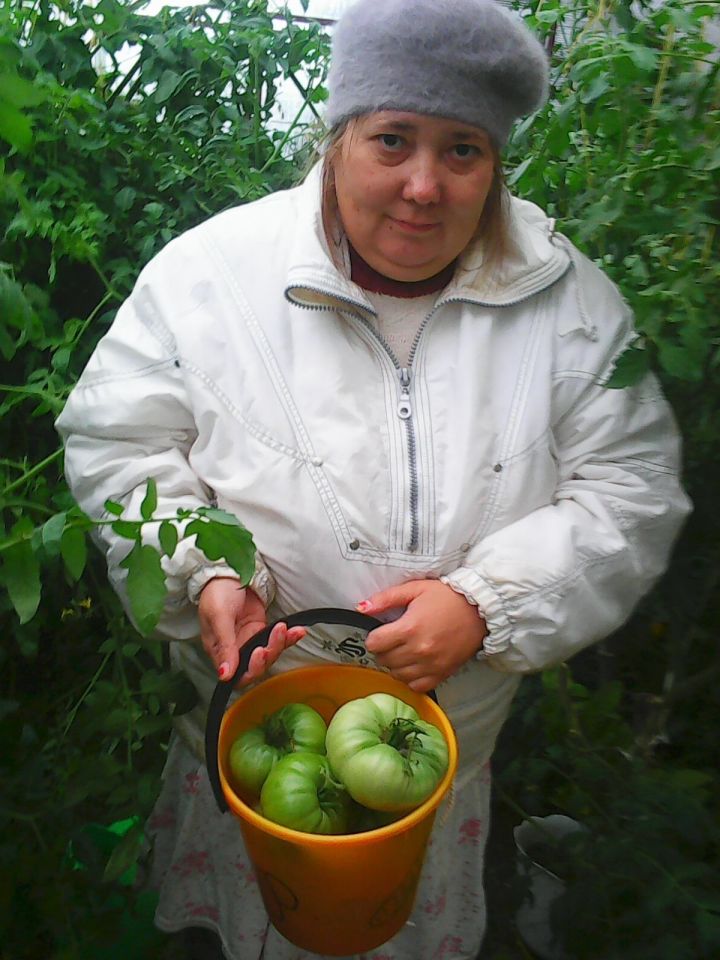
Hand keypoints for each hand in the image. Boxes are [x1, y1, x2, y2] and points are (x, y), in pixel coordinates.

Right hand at [198, 578, 305, 686]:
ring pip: (269, 654)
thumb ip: (224, 646)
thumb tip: (225, 675)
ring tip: (285, 629)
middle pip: (256, 667)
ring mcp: (249, 640)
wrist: (229, 572)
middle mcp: (235, 650)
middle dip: (269, 655)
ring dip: (280, 644)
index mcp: (219, 651)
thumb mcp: (218, 616)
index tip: (259, 654)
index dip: (250, 670)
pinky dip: (288, 637)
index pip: (236, 676)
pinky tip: (297, 631)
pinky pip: (277, 639)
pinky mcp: (261, 630)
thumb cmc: (217, 593)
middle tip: (275, 637)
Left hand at [357, 580, 486, 692]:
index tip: (382, 632)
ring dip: (396, 665)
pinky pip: (416, 686)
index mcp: (409, 628)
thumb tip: (360, 608)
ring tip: (404, 652)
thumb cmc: (446, 597)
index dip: (374, 637)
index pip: (374, 644)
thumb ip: (386, 599)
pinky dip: (411, 678)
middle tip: (393, 640)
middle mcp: (418, 650)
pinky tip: (414, 666)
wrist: (480, 609)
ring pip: (397, 675)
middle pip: (384, 660)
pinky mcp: (442, 674)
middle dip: (384, 650)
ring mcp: (431, 665)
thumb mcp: (415, 589)